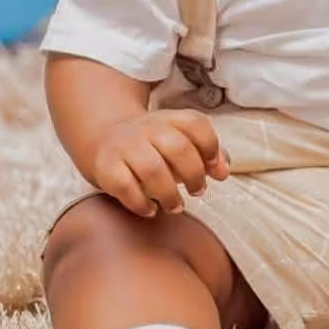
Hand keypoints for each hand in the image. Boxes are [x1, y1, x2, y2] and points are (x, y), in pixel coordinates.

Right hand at [86, 110, 229, 217]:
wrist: (105, 137)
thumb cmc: (154, 145)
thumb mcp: (181, 139)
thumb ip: (208, 153)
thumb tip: (223, 172)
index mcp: (170, 119)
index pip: (196, 124)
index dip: (210, 147)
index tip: (214, 169)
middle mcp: (148, 129)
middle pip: (178, 148)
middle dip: (194, 175)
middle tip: (198, 191)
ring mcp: (126, 146)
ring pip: (153, 169)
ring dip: (170, 194)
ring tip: (176, 206)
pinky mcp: (106, 167)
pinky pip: (125, 186)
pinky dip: (141, 203)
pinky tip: (150, 209)